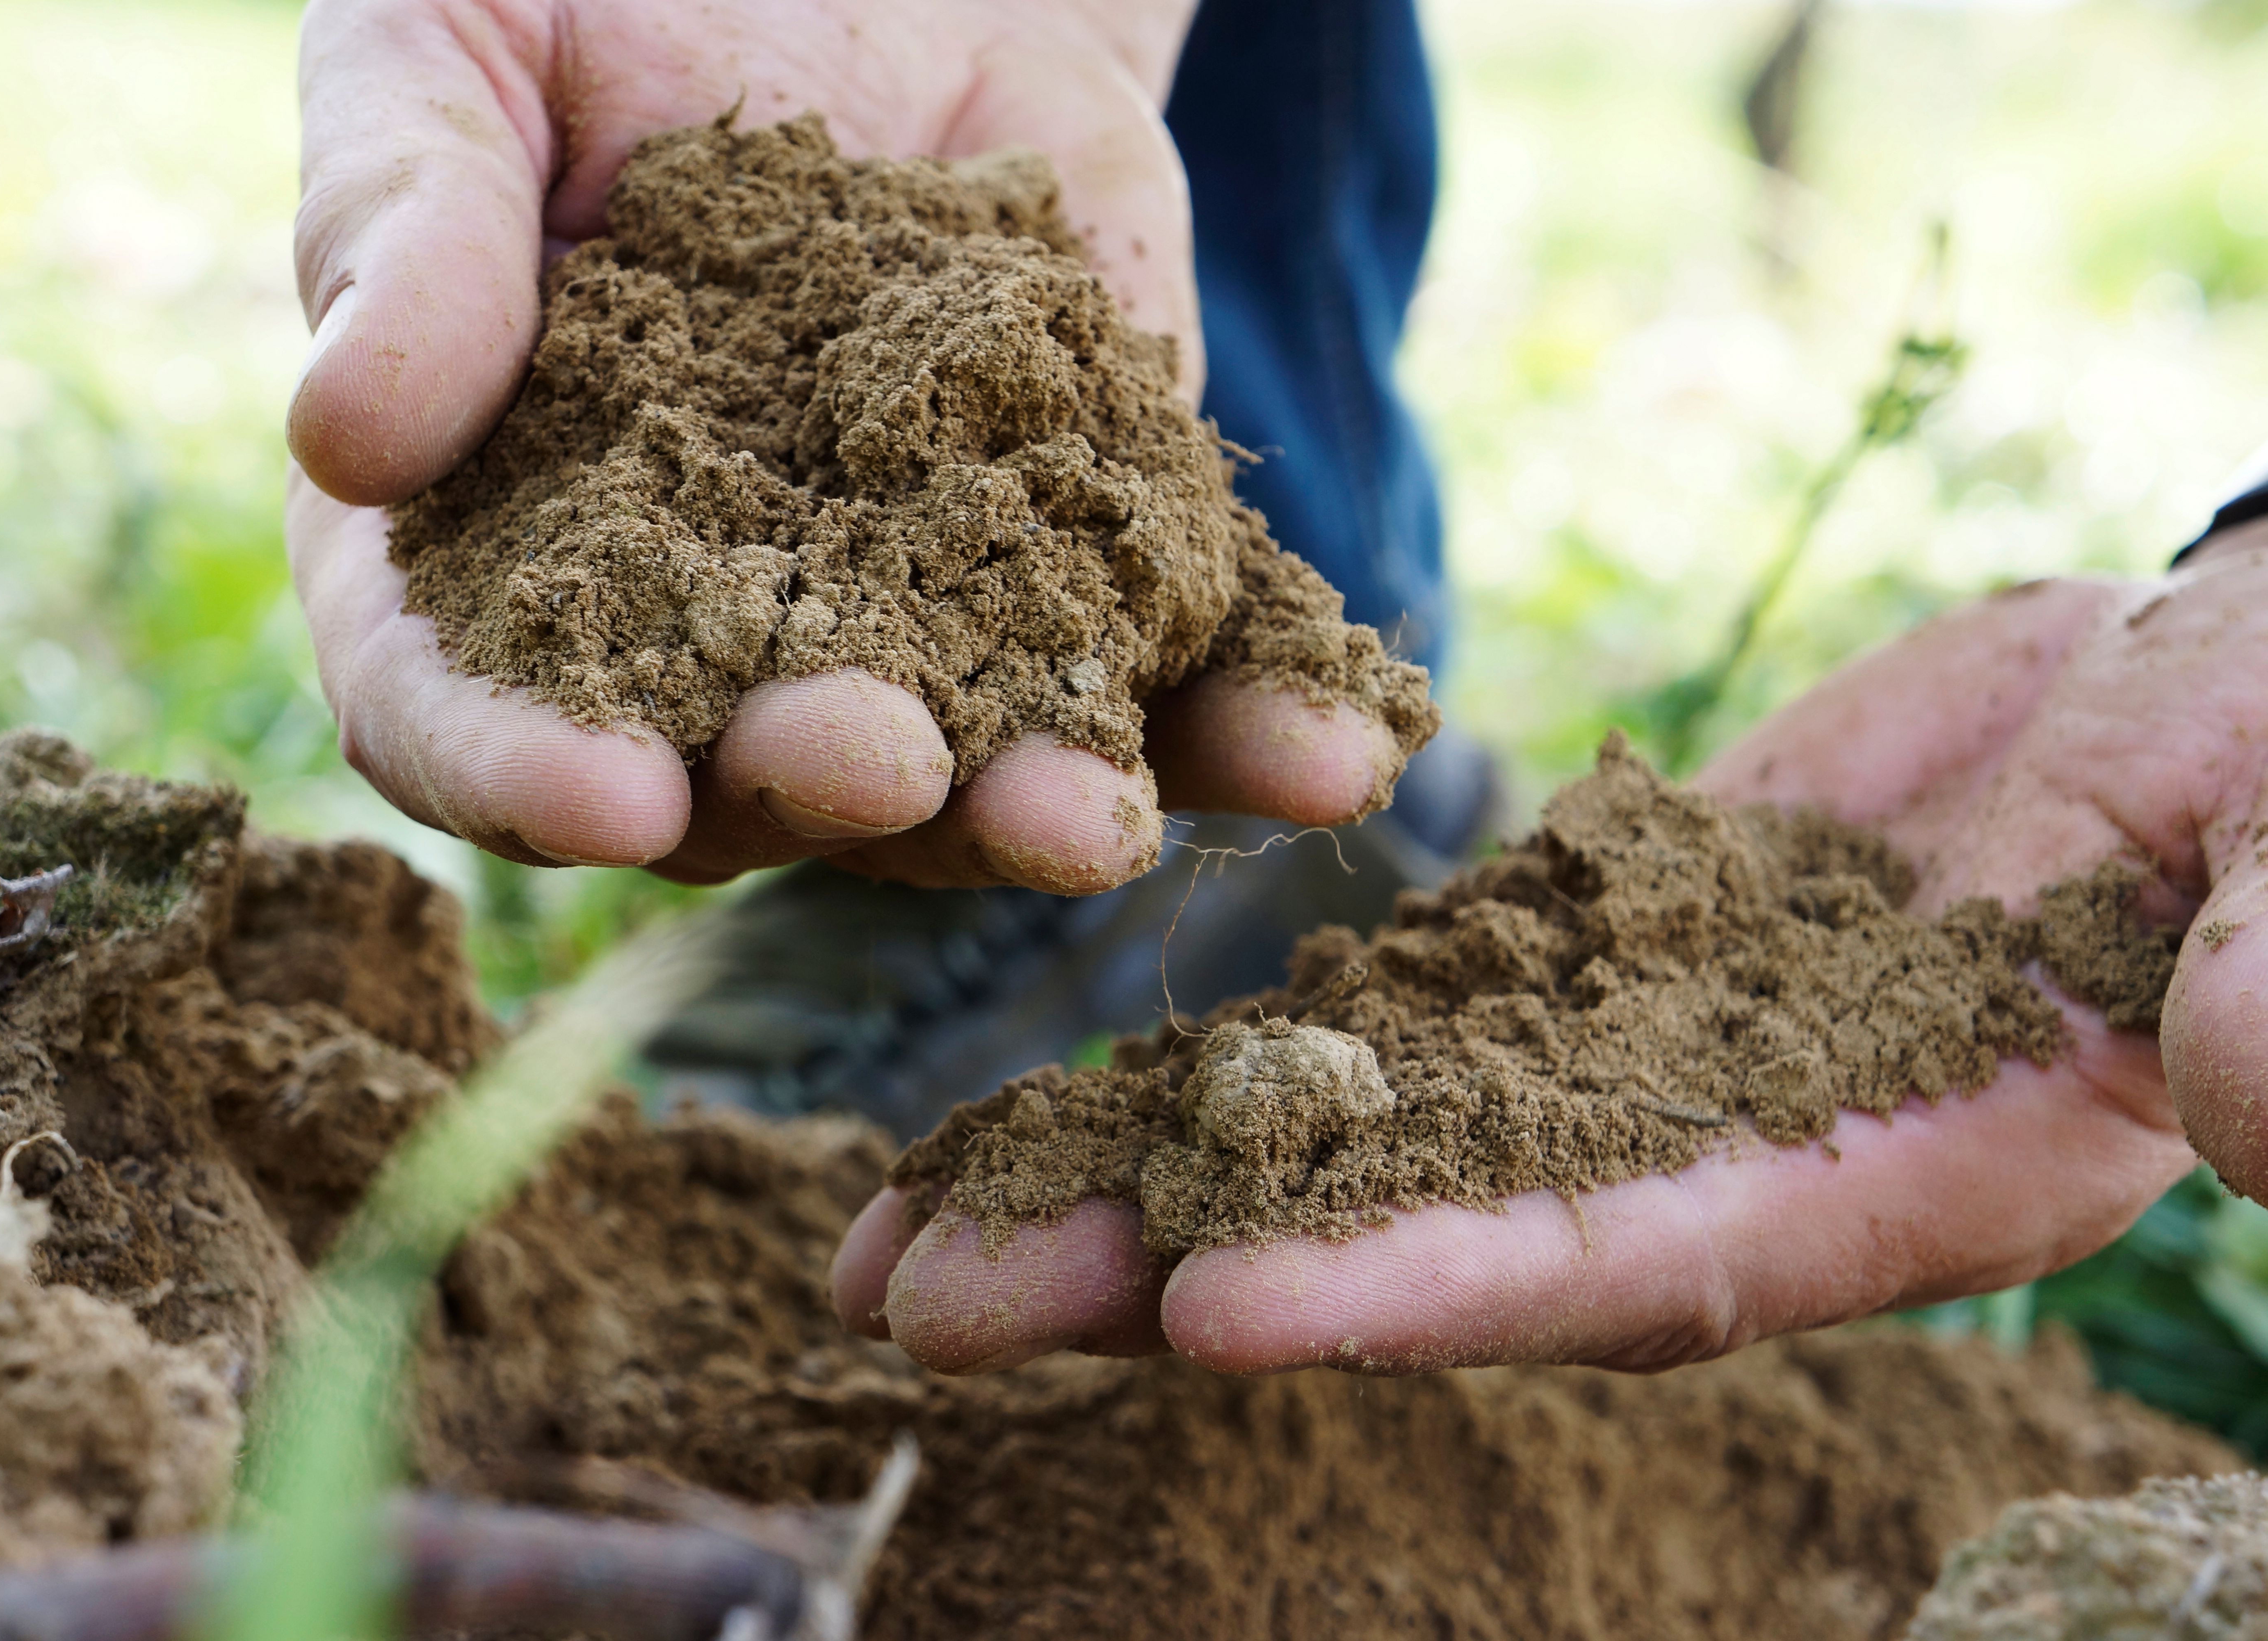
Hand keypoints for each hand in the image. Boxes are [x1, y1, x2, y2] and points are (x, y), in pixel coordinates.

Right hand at [288, 0, 1402, 886]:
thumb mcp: (449, 51)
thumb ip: (402, 232)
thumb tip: (350, 435)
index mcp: (504, 540)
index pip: (463, 709)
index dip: (519, 768)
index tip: (601, 793)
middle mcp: (709, 625)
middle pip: (738, 777)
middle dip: (811, 785)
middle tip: (871, 757)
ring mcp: (917, 608)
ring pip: (972, 769)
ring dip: (1035, 807)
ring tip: (1097, 821)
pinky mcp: (1097, 549)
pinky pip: (1179, 668)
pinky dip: (1253, 719)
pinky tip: (1334, 758)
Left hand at [831, 526, 2267, 1373]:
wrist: (2192, 690)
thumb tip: (2243, 1085)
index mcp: (1907, 1174)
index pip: (1646, 1257)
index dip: (1440, 1288)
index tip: (1222, 1312)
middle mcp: (1729, 1160)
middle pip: (1429, 1242)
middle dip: (1182, 1277)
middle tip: (931, 1306)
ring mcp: (1630, 1069)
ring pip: (1349, 1148)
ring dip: (1133, 1185)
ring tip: (905, 1230)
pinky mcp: (1572, 960)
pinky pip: (1369, 1027)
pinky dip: (1213, 1066)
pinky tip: (1045, 1088)